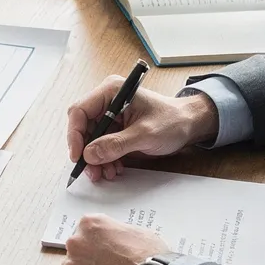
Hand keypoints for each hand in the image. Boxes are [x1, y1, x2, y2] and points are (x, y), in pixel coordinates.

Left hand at [59, 214, 168, 264]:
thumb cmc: (149, 257)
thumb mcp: (136, 232)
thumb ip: (115, 233)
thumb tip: (114, 241)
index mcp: (90, 225)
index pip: (86, 231)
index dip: (98, 243)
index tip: (107, 252)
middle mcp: (76, 244)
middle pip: (77, 251)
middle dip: (89, 260)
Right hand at [67, 80, 218, 180]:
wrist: (189, 125)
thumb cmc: (172, 121)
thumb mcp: (145, 134)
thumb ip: (116, 144)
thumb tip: (89, 154)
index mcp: (111, 91)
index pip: (80, 111)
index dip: (75, 134)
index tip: (78, 156)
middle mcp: (107, 101)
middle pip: (82, 127)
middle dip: (87, 151)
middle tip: (92, 171)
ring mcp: (110, 116)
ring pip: (90, 140)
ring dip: (96, 159)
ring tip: (107, 173)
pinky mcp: (114, 129)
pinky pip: (100, 146)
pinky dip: (104, 159)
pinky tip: (114, 168)